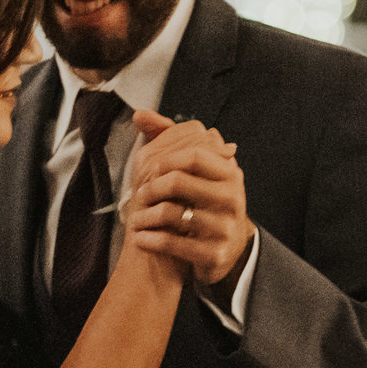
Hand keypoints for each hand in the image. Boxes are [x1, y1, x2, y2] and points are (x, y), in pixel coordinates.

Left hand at [125, 112, 253, 288]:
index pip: (193, 154)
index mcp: (229, 173)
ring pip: (172, 213)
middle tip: (138, 194)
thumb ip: (172, 138)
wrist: (225, 250)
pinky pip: (174, 242)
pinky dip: (151, 240)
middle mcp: (232, 198)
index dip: (164, 159)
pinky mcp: (214, 253)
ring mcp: (225, 227)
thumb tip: (140, 114)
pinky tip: (140, 238)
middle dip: (151, 188)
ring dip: (145, 216)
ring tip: (134, 219)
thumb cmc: (204, 202)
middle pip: (178, 181)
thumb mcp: (199, 171)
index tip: (148, 169)